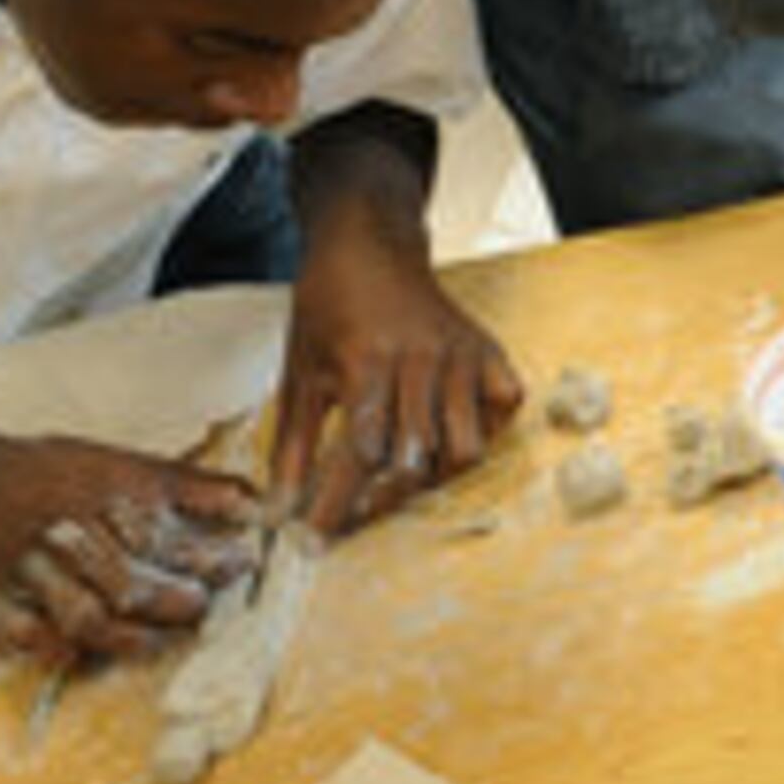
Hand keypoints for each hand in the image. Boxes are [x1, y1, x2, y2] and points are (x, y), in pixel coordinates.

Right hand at [0, 432, 263, 667]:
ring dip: (130, 639)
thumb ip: (188, 485)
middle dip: (176, 604)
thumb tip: (253, 500)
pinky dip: (53, 649)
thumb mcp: (122, 463)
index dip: (211, 560)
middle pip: (132, 585)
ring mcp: (33, 576)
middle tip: (204, 609)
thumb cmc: (54, 474)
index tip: (243, 567)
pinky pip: (26, 637)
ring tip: (161, 641)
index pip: (168, 539)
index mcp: (103, 502)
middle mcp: (70, 539)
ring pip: (87, 620)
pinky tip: (81, 654)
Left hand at [271, 261, 524, 533]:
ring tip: (403, 475)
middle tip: (356, 514)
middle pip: (417, 457)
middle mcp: (423, 360)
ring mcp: (462, 356)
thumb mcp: (298, 372)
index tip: (318, 538)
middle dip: (382, 500)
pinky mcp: (487, 352)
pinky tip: (449, 433)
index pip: (362, 451)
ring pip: (466, 446)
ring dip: (434, 475)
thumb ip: (292, 446)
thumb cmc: (328, 307)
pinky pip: (503, 409)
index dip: (339, 502)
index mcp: (369, 360)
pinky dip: (483, 431)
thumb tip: (280, 509)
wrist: (369, 245)